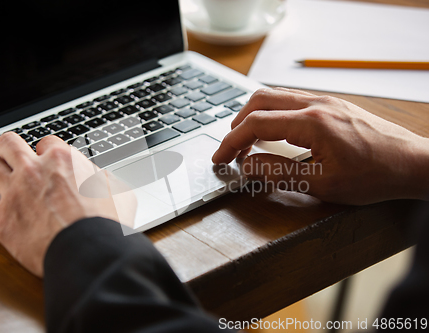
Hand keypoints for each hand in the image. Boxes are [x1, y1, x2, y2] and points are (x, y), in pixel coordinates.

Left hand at [0, 132, 135, 276]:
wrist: (87, 252)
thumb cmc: (106, 224)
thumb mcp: (120, 193)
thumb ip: (105, 180)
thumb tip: (103, 179)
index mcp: (63, 160)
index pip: (46, 142)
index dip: (46, 151)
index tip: (46, 160)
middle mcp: (34, 169)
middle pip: (9, 143)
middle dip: (10, 147)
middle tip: (13, 155)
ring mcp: (14, 191)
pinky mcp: (0, 217)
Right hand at [212, 87, 428, 204]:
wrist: (413, 164)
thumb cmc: (376, 175)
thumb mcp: (322, 183)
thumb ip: (278, 173)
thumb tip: (247, 165)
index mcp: (312, 122)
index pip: (256, 124)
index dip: (231, 142)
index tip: (220, 158)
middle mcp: (316, 104)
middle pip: (260, 100)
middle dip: (237, 124)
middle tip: (230, 148)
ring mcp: (325, 101)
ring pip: (275, 96)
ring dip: (254, 115)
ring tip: (246, 140)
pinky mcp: (332, 105)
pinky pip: (291, 100)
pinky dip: (272, 113)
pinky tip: (274, 132)